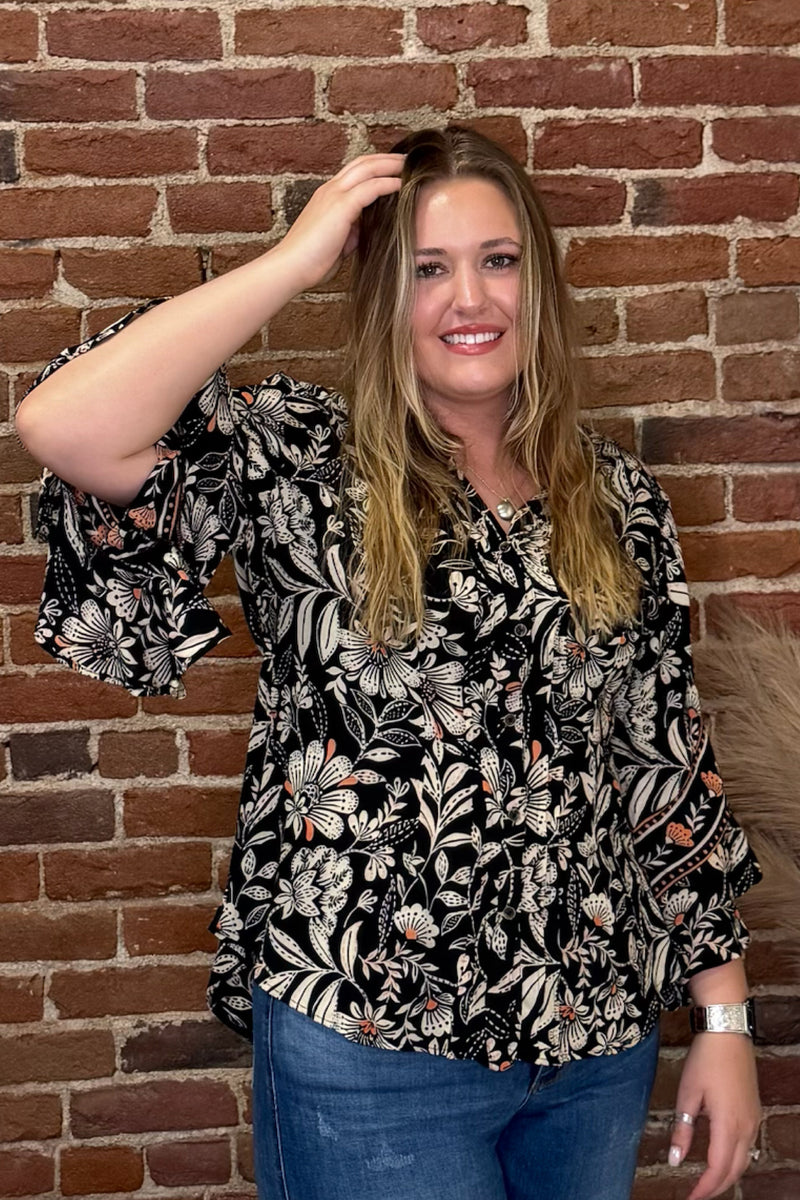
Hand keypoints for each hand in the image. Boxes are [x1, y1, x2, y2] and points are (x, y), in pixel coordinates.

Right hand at [277, 153, 404, 290]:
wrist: (291, 267)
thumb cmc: (310, 261)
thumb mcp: (336, 242)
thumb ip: (351, 231)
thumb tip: (364, 229)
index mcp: (327, 196)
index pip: (354, 173)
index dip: (375, 168)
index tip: (394, 170)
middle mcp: (330, 190)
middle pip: (362, 162)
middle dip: (386, 158)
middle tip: (407, 160)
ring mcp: (334, 195)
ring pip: (367, 168)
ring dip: (390, 165)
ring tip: (410, 165)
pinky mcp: (340, 206)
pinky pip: (371, 187)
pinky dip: (388, 183)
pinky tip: (403, 185)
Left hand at [670, 1032, 761, 1198]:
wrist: (727, 1031)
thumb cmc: (706, 1059)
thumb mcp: (687, 1094)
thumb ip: (682, 1130)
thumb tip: (675, 1160)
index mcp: (729, 1125)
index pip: (718, 1169)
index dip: (704, 1189)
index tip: (689, 1199)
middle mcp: (747, 1127)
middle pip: (734, 1171)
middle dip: (715, 1188)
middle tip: (695, 1195)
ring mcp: (754, 1120)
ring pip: (744, 1161)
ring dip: (726, 1176)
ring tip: (706, 1183)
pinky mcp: (754, 1112)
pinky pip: (747, 1146)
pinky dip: (734, 1160)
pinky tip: (720, 1160)